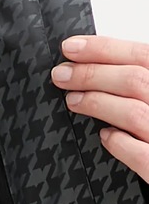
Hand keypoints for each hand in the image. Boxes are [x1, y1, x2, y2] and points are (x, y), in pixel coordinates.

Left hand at [51, 35, 148, 180]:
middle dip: (90, 74)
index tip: (71, 48)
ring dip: (97, 103)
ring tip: (74, 101)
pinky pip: (141, 155)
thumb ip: (144, 79)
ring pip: (134, 113)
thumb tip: (102, 60)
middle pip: (134, 80)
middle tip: (62, 75)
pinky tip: (105, 136)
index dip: (104, 49)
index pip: (143, 55)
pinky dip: (119, 143)